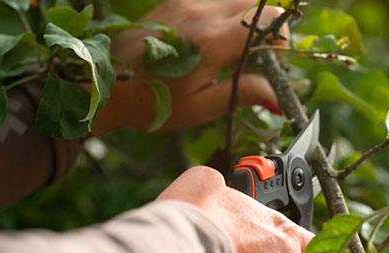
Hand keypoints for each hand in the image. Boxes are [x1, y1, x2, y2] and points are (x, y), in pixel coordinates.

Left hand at [93, 0, 288, 135]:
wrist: (107, 85)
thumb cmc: (153, 102)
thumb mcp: (201, 106)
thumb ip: (243, 93)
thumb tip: (279, 96)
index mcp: (211, 40)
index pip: (267, 19)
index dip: (280, 37)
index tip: (274, 60)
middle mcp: (201, 12)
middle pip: (255, 1)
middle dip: (266, 24)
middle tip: (258, 54)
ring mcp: (185, 2)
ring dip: (245, 17)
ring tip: (235, 47)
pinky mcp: (174, 1)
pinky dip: (223, 13)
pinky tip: (213, 39)